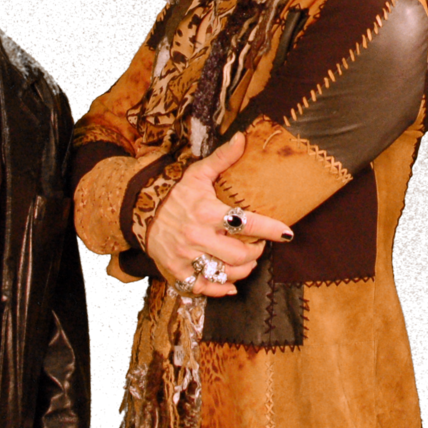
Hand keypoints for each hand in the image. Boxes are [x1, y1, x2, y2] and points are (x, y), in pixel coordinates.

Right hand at [145, 132, 293, 297]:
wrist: (140, 210)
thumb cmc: (175, 192)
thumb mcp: (198, 173)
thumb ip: (223, 158)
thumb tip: (243, 138)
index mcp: (206, 211)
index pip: (246, 222)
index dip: (270, 229)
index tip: (287, 233)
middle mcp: (197, 236)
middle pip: (240, 255)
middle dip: (256, 252)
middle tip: (259, 245)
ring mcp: (186, 256)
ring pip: (225, 273)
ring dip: (244, 270)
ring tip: (248, 260)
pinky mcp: (177, 271)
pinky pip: (204, 287)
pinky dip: (221, 289)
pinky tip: (232, 284)